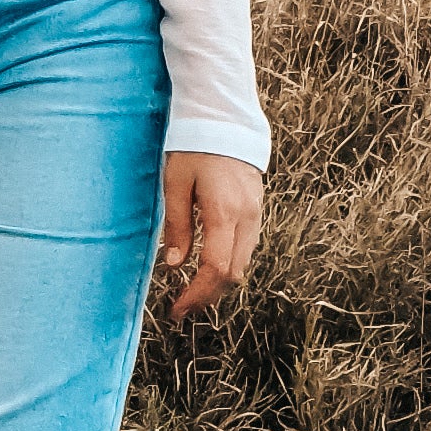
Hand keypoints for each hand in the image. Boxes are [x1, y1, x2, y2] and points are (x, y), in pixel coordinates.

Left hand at [161, 152, 262, 321]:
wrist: (225, 120)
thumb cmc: (194, 149)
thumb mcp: (175, 185)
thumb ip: (177, 226)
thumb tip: (174, 265)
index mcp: (224, 211)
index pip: (215, 268)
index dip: (197, 294)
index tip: (177, 309)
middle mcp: (246, 217)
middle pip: (233, 273)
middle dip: (207, 296)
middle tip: (182, 308)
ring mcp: (256, 213)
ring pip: (243, 263)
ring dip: (219, 283)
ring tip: (192, 292)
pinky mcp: (257, 209)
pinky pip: (246, 247)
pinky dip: (229, 265)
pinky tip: (209, 267)